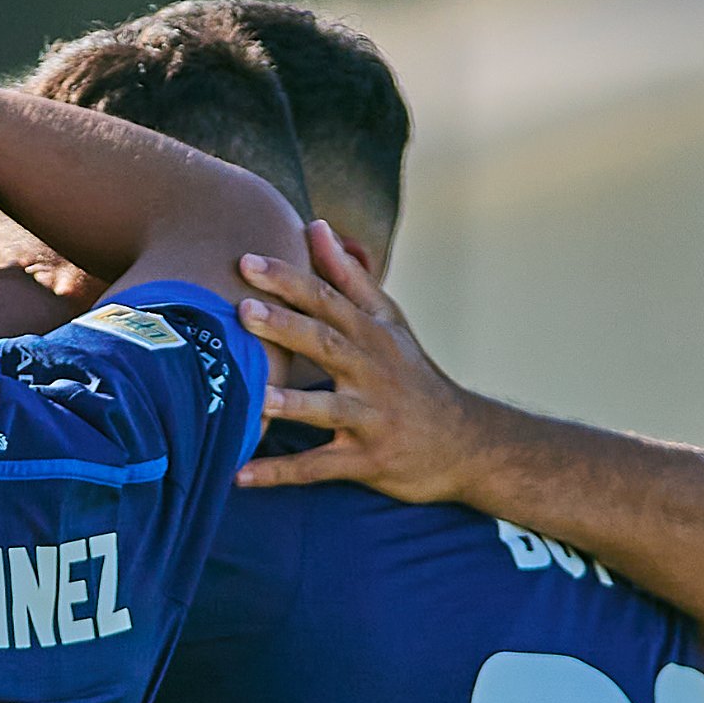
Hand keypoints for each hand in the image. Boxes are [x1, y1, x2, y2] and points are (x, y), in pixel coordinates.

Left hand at [232, 218, 499, 500]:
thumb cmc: (413, 375)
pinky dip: (279, 473)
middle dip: (285, 327)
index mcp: (372, 335)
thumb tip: (315, 226)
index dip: (289, 279)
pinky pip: (318, 468)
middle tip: (243, 311)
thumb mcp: (390, 321)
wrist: (464, 442)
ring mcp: (370, 418)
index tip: (246, 261)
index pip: (327, 299)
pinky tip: (238, 475)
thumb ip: (349, 276)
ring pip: (327, 409)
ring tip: (254, 397)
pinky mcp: (366, 460)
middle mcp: (372, 372)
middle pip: (326, 343)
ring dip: (291, 403)